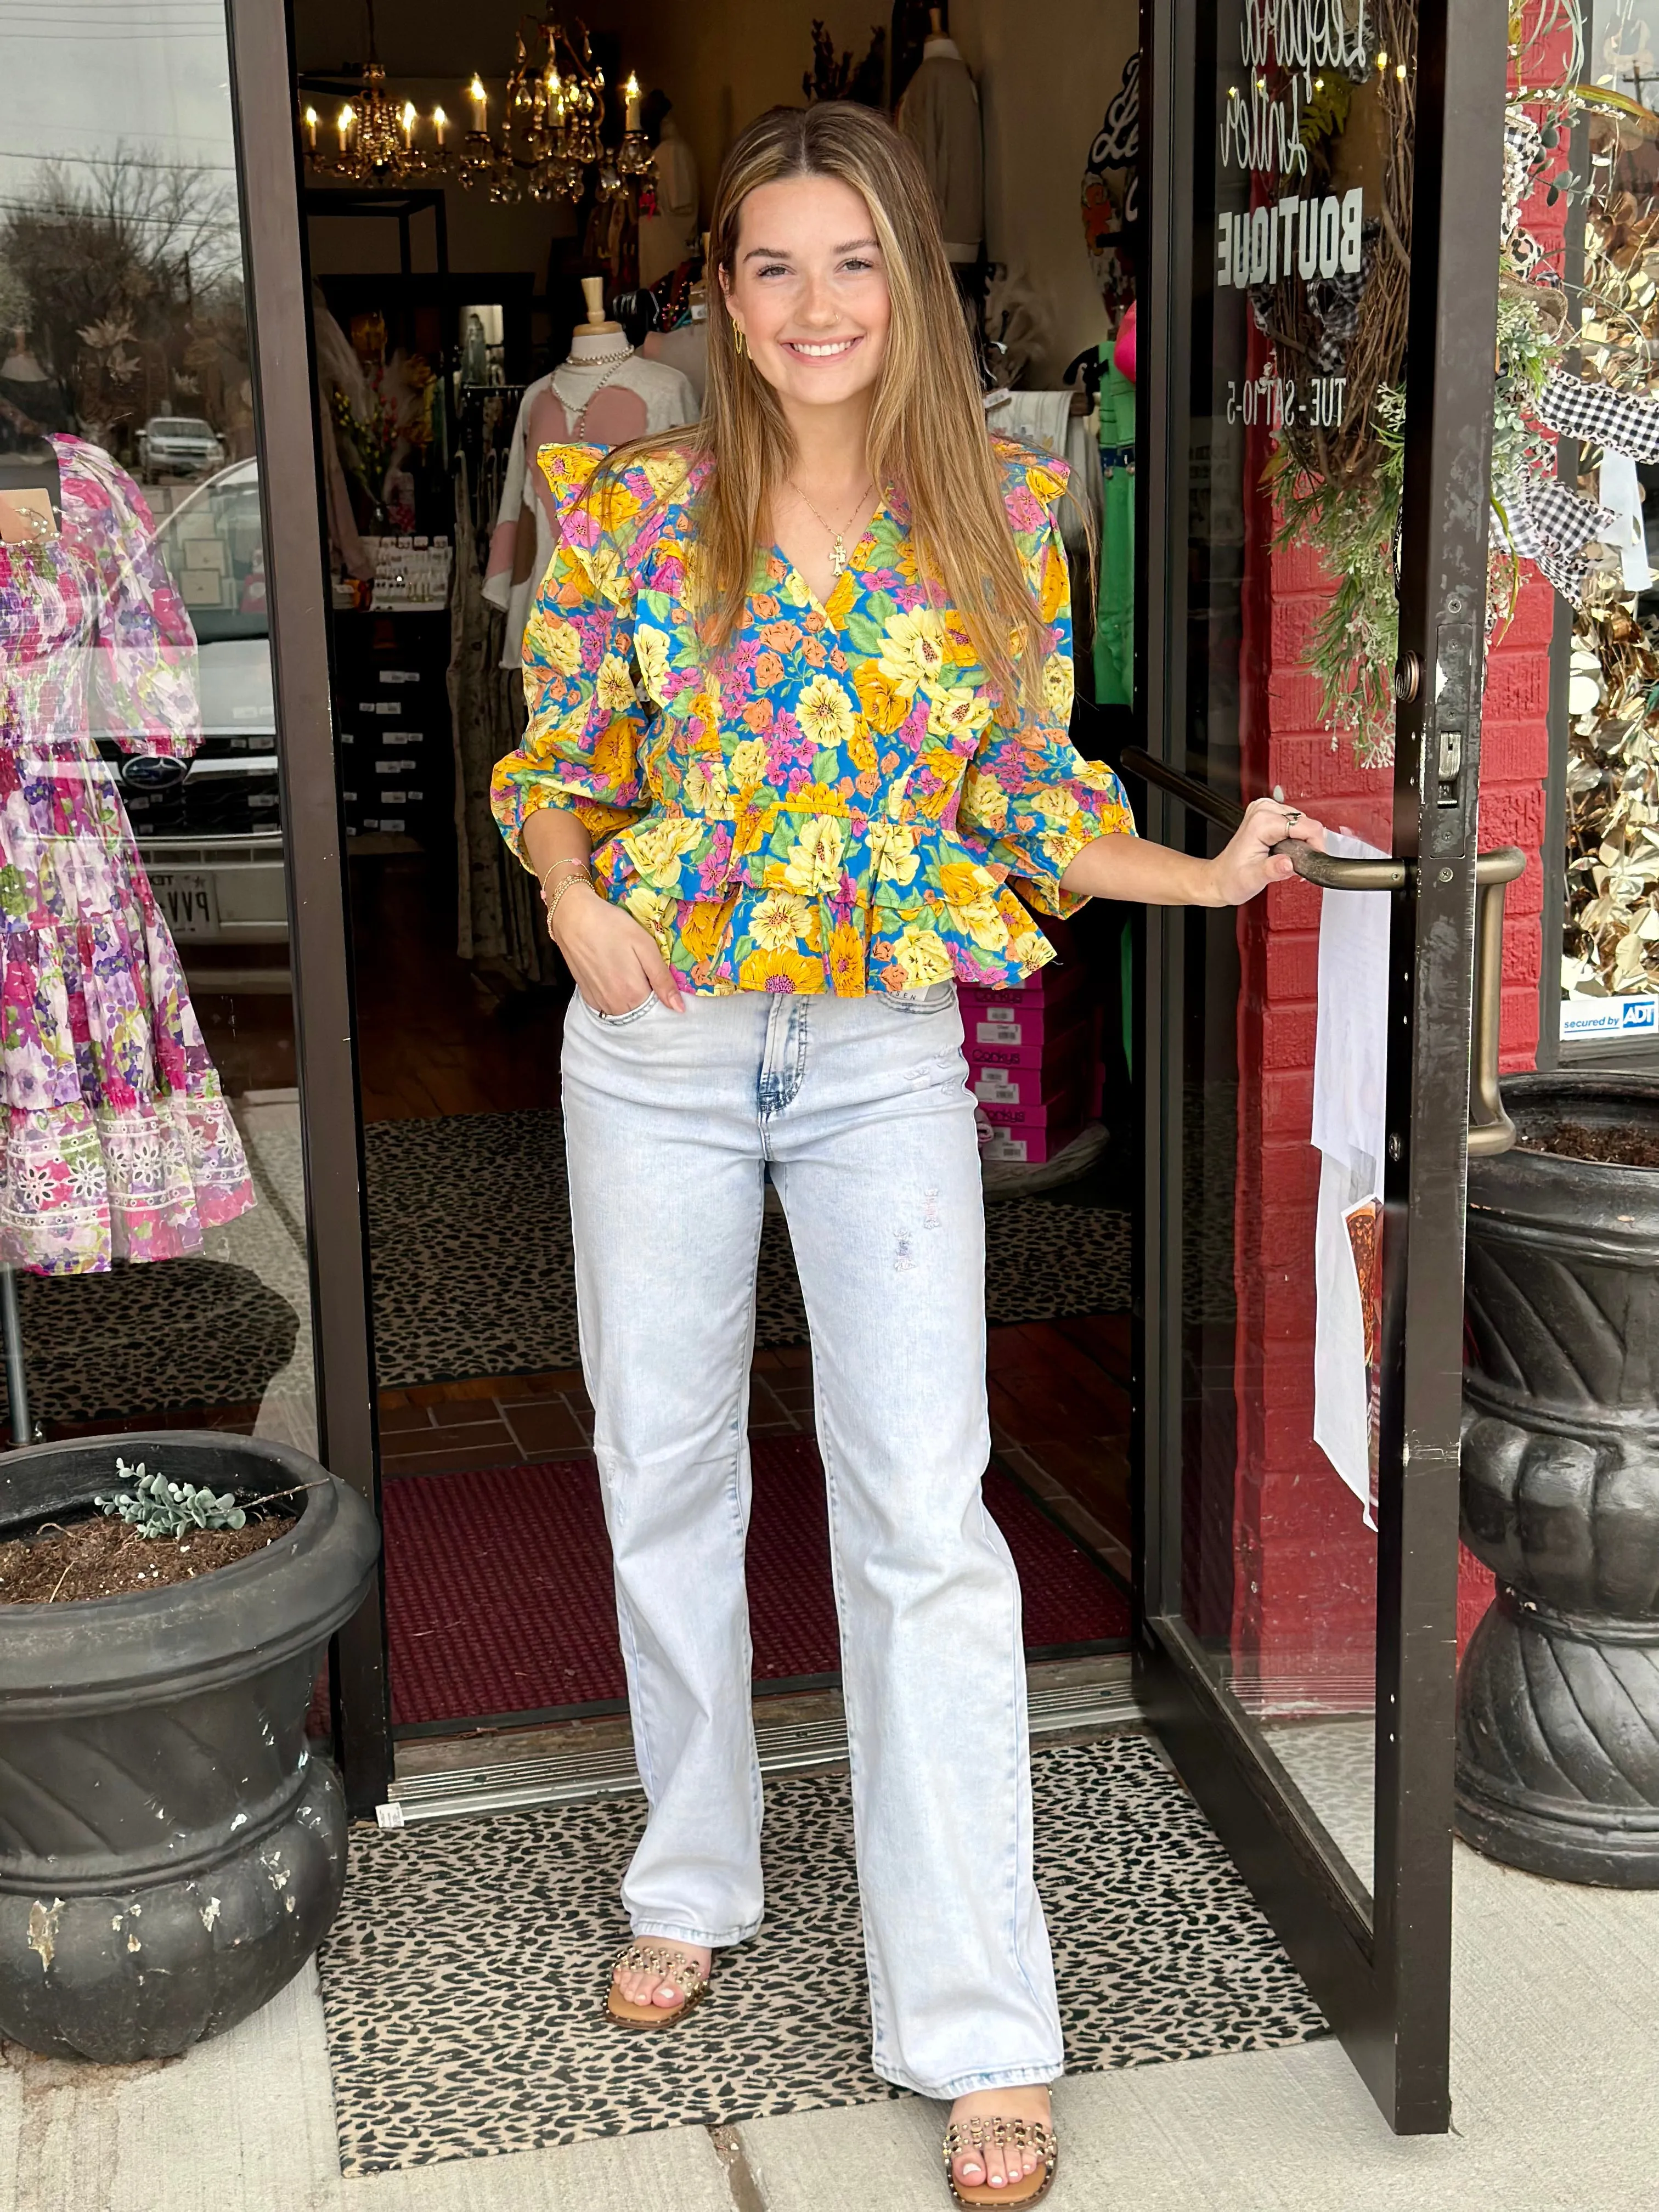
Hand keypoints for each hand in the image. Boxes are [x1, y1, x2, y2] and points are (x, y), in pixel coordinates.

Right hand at [551, 884, 684, 1013]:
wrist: (573, 917)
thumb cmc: (612, 926)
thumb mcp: (645, 946)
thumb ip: (662, 979)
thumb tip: (679, 1009)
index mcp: (633, 994)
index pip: (659, 1010)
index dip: (665, 997)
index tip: (663, 981)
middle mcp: (615, 1005)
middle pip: (641, 1012)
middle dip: (649, 999)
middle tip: (646, 973)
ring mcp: (599, 1002)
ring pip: (625, 1011)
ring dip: (633, 999)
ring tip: (631, 973)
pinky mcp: (587, 996)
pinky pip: (608, 1007)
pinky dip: (616, 998)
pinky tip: (616, 978)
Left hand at [1207, 796, 1326, 905]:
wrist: (1221, 877)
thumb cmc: (1232, 878)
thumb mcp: (1253, 879)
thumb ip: (1272, 870)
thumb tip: (1289, 864)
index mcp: (1261, 822)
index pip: (1305, 826)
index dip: (1315, 845)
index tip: (1312, 861)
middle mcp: (1264, 810)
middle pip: (1306, 823)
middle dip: (1308, 845)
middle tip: (1295, 864)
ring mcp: (1266, 809)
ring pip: (1303, 822)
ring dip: (1302, 842)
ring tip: (1287, 858)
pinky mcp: (1269, 814)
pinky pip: (1296, 823)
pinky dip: (1296, 838)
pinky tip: (1285, 851)